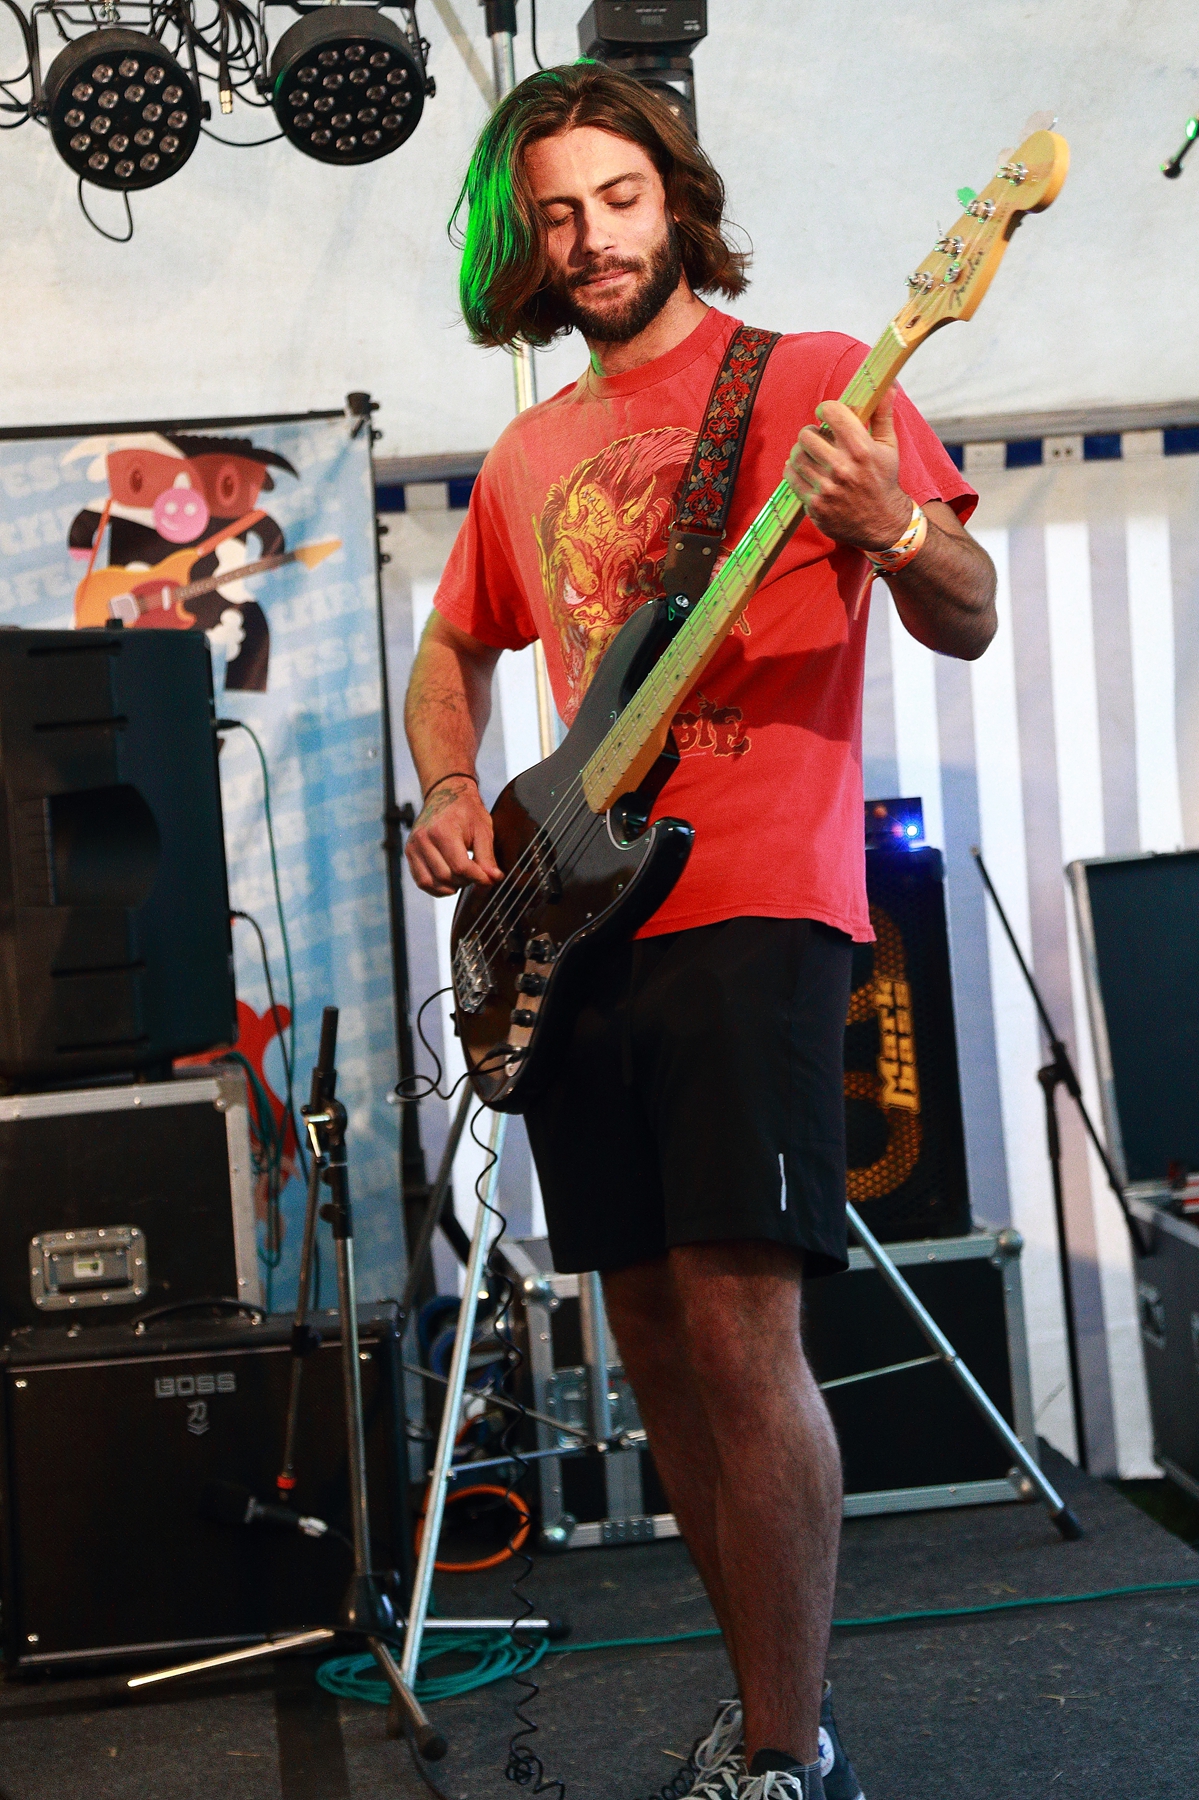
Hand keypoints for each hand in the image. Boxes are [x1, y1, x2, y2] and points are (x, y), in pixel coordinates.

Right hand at [405, 778, 501, 897]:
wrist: (446, 794)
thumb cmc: (466, 811)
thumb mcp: (483, 830)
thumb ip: (487, 857)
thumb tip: (494, 879)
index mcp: (443, 830)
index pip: (460, 867)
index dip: (478, 878)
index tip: (489, 879)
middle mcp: (424, 839)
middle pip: (446, 877)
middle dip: (466, 881)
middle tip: (476, 874)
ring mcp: (413, 846)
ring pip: (431, 883)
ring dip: (451, 887)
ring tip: (463, 877)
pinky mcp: (410, 852)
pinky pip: (421, 881)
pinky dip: (436, 887)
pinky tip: (450, 881)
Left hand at [785, 393, 912, 552]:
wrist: (883, 523)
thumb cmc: (884, 480)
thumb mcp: (889, 447)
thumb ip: (883, 415)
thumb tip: (888, 386)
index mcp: (862, 449)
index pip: (832, 413)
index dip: (826, 409)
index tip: (826, 414)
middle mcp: (843, 468)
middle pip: (807, 435)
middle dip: (811, 432)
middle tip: (817, 437)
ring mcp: (827, 489)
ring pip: (796, 456)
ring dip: (801, 452)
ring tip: (811, 454)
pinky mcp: (815, 505)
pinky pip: (791, 478)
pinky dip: (794, 470)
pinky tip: (805, 469)